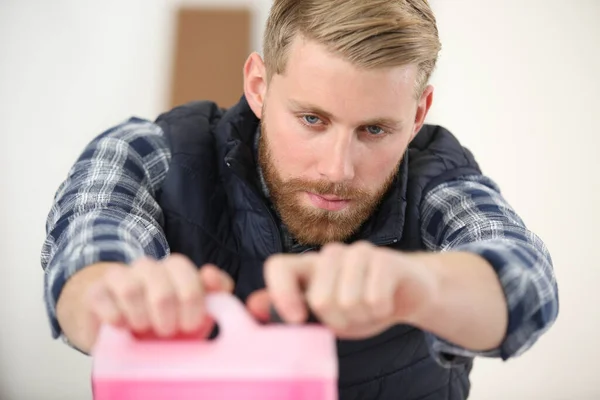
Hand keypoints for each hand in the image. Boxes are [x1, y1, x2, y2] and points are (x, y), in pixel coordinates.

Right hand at [85, 254, 233, 338]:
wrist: (122, 334)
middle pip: (161, 284)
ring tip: (143, 329)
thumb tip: (210, 276)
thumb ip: (216, 294)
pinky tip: (121, 327)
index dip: (192, 301)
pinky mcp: (96, 291)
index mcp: (177, 269)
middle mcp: (150, 267)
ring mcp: (121, 276)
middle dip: (167, 317)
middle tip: (167, 332)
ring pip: (131, 290)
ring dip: (140, 319)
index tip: (190, 325)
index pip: (189, 271)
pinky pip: (103, 299)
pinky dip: (114, 318)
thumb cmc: (166, 323)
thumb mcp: (197, 314)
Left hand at [247, 242, 437, 338]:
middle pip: (319, 298)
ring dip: (361, 317)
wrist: (406, 293)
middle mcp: (329, 255)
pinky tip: (384, 303)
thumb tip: (253, 305)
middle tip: (351, 315)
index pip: (278, 266)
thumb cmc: (359, 304)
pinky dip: (379, 311)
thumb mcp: (321, 314)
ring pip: (347, 300)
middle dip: (338, 321)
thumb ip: (287, 309)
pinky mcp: (384, 259)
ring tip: (368, 308)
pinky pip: (373, 297)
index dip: (281, 293)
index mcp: (308, 267)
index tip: (296, 318)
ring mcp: (357, 252)